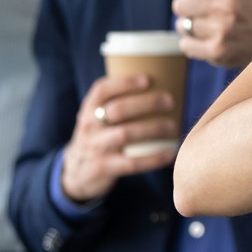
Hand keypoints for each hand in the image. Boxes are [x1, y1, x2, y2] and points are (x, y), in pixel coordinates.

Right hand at [60, 73, 178, 202]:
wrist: (77, 172)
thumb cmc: (100, 136)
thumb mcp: (98, 117)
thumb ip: (119, 103)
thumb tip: (166, 83)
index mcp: (89, 108)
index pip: (102, 90)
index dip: (124, 83)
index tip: (148, 80)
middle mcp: (89, 126)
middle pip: (118, 110)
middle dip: (146, 103)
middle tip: (170, 100)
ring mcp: (95, 147)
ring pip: (125, 134)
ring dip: (153, 128)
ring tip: (174, 126)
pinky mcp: (104, 168)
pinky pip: (132, 163)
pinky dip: (153, 158)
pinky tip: (171, 153)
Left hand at [173, 0, 251, 68]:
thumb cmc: (241, 0)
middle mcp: (226, 3)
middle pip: (179, 4)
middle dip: (191, 9)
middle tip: (211, 12)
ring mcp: (222, 28)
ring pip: (182, 25)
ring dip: (193, 27)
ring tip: (213, 26)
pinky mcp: (217, 50)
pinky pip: (186, 45)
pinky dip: (194, 45)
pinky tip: (211, 40)